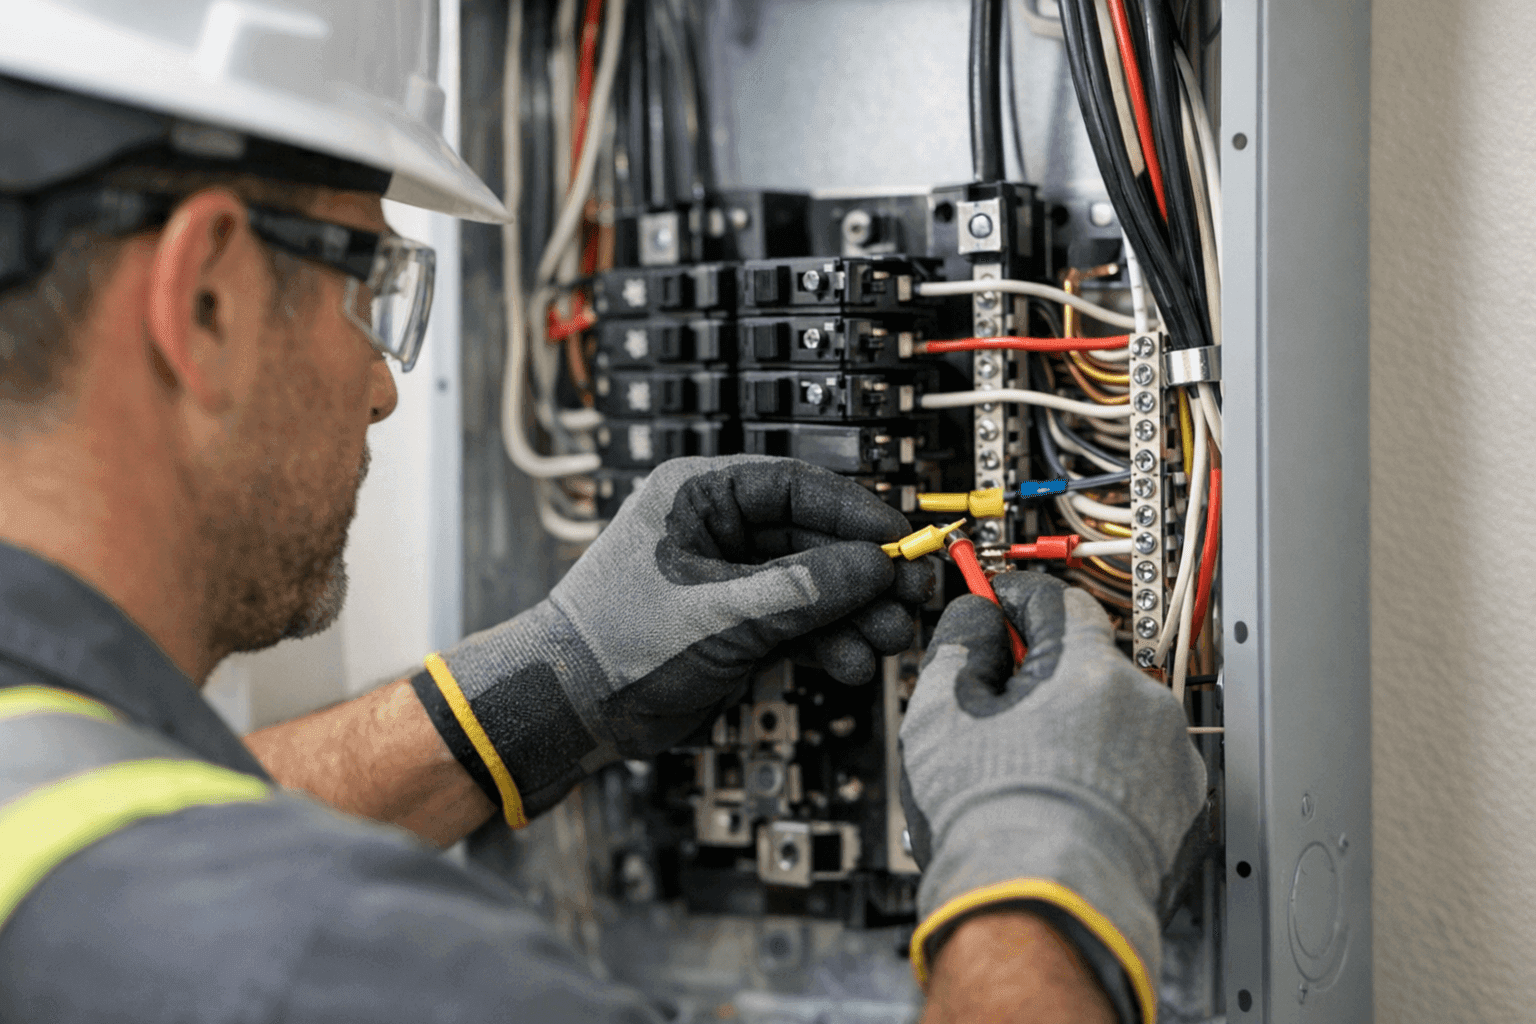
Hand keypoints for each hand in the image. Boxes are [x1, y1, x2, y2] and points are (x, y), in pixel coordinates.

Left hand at [415, 456, 932, 824]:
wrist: (569, 711)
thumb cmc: (615, 646)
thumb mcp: (721, 615)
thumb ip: (803, 590)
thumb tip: (872, 567)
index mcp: (698, 496)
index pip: (796, 486)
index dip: (855, 512)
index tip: (899, 540)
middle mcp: (717, 530)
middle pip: (813, 539)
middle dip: (863, 574)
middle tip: (908, 598)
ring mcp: (728, 580)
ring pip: (811, 585)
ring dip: (852, 614)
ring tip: (885, 640)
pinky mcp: (734, 625)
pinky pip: (796, 621)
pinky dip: (826, 641)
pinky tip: (851, 661)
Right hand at [899, 571, 1205, 1023]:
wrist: (1040, 917)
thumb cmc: (990, 826)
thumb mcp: (939, 715)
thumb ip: (957, 645)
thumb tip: (974, 620)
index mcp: (1087, 671)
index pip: (1055, 601)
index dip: (1015, 600)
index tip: (995, 608)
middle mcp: (1144, 705)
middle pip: (1086, 663)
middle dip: (1043, 677)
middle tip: (996, 711)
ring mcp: (1171, 759)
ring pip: (1114, 718)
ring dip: (1076, 727)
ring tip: (1027, 774)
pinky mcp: (1182, 809)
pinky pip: (1137, 767)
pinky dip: (1105, 774)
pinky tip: (1063, 805)